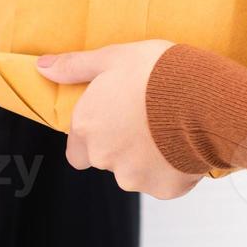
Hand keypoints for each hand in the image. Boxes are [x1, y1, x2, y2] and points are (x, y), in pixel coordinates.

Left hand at [35, 40, 201, 199]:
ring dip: (149, 159)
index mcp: (87, 126)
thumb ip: (76, 66)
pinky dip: (174, 169)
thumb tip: (42, 66)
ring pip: (136, 174)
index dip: (96, 135)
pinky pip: (166, 182)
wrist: (204, 97)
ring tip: (172, 131)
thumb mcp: (115, 57)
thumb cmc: (159, 72)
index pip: (77, 149)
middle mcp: (104, 156)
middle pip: (107, 161)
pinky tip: (187, 144)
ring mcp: (134, 177)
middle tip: (149, 122)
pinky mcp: (164, 188)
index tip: (118, 119)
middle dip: (123, 148)